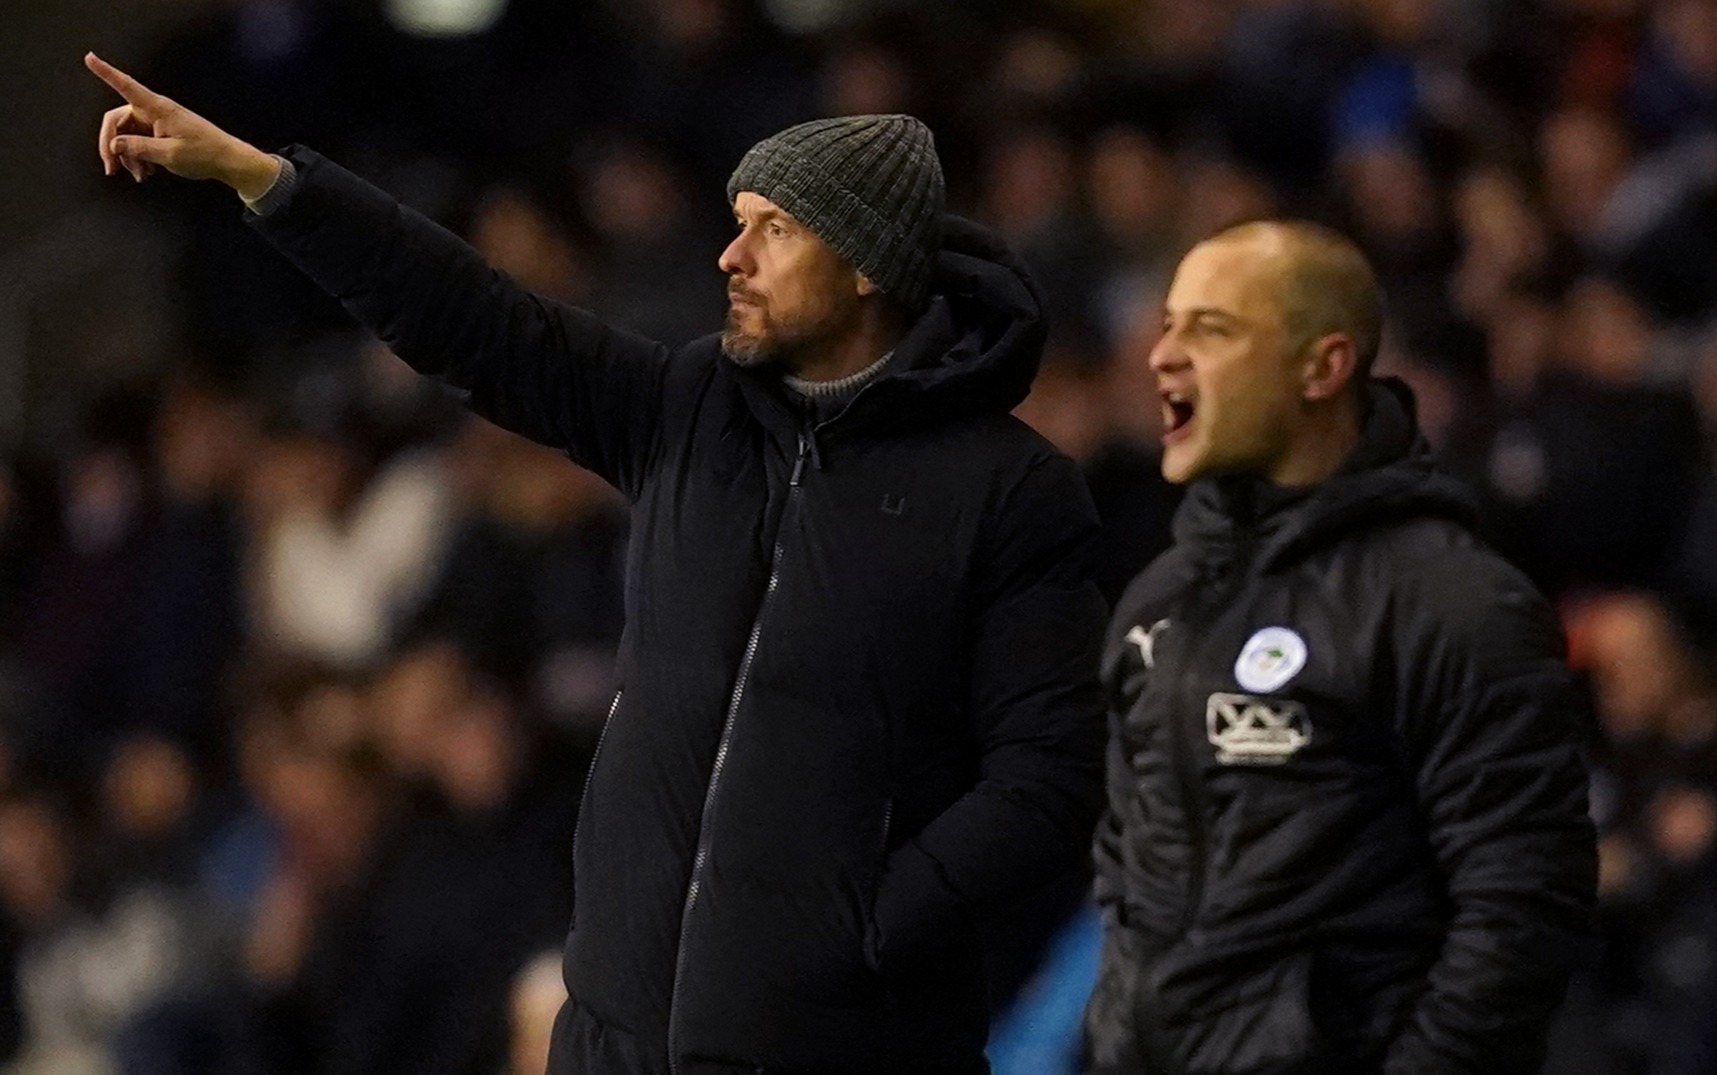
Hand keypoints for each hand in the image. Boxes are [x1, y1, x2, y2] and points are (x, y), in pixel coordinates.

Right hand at [84, 52, 280, 199]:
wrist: (228, 161)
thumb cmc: (205, 154)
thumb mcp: (169, 154)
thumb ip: (139, 148)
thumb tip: (115, 144)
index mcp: (157, 108)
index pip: (126, 86)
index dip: (106, 72)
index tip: (89, 57)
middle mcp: (155, 112)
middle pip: (118, 121)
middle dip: (111, 145)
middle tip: (111, 169)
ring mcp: (158, 123)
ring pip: (128, 135)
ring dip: (127, 156)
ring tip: (139, 175)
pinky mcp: (162, 133)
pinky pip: (139, 141)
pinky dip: (138, 157)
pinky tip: (146, 172)